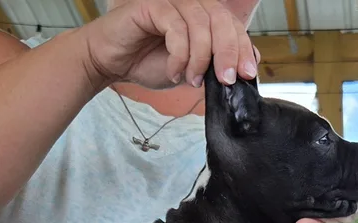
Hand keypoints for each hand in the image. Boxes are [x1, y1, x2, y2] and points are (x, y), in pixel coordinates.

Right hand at [80, 0, 257, 89]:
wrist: (109, 64)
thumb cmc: (144, 64)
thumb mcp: (187, 71)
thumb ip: (210, 67)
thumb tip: (238, 71)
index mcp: (202, 18)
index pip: (231, 26)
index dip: (243, 48)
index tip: (248, 73)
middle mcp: (190, 5)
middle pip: (221, 20)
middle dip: (228, 52)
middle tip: (226, 79)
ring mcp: (172, 3)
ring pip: (201, 24)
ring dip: (201, 58)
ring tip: (191, 80)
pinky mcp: (153, 6)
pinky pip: (176, 28)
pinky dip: (179, 55)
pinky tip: (173, 72)